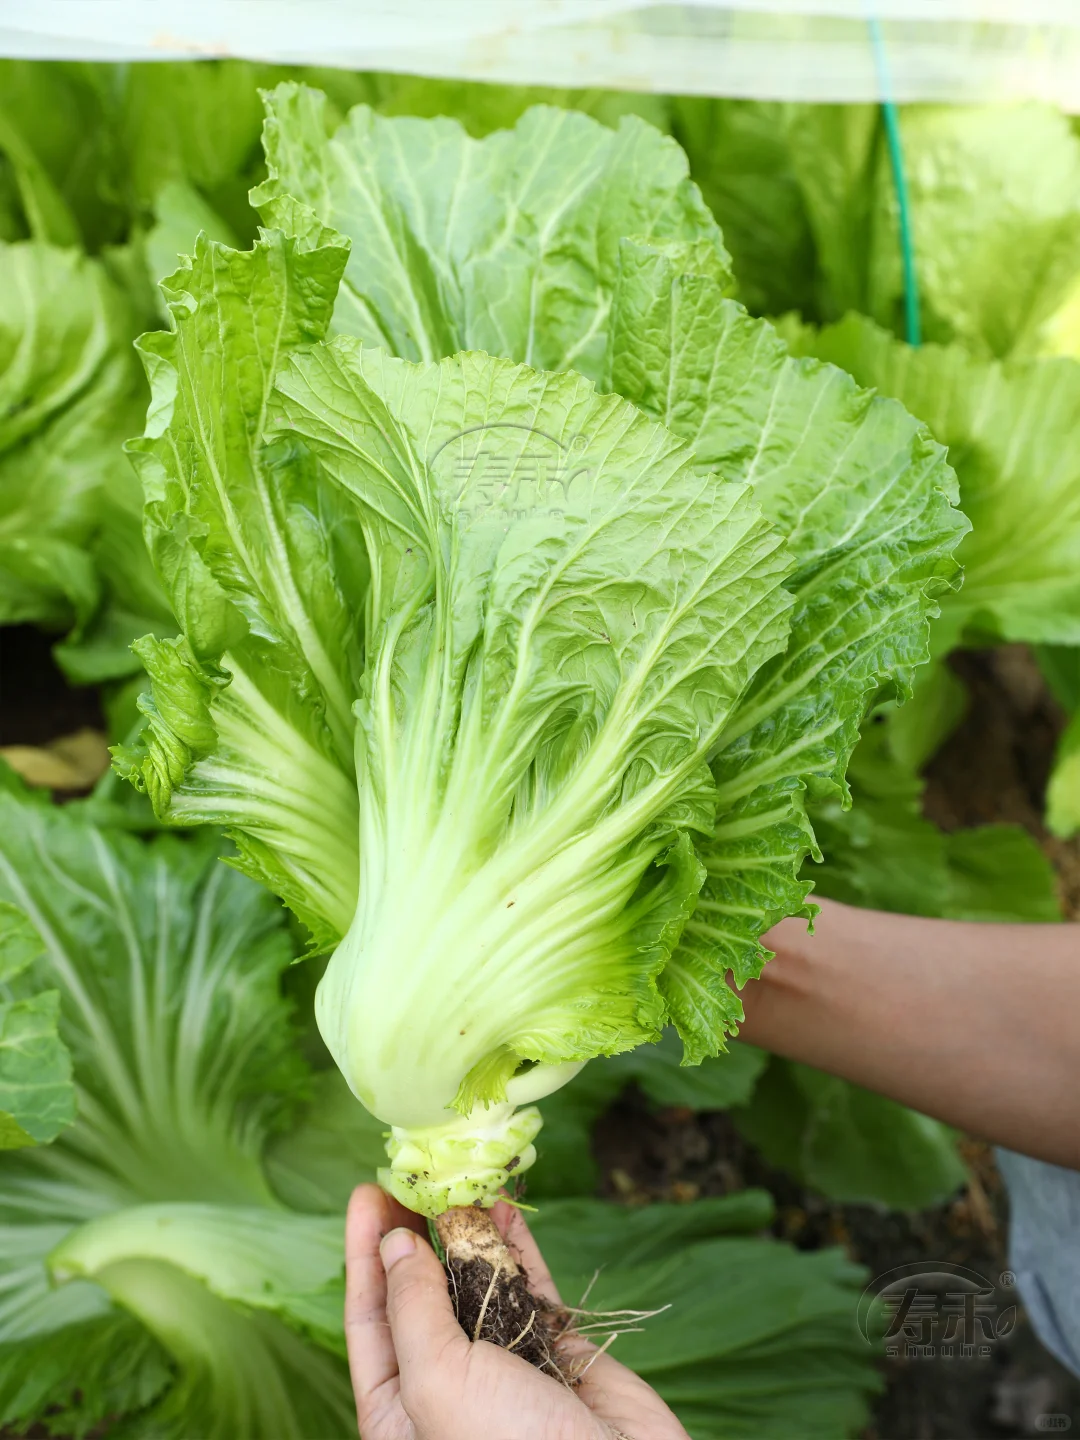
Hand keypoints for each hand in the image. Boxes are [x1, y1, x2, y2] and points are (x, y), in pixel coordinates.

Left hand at [345, 1183, 690, 1439]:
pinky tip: (505, 1208)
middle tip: (415, 1174)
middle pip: (419, 1294)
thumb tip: (395, 1242)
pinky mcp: (555, 1353)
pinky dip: (516, 1246)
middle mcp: (445, 1387)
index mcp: (398, 1411)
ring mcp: (502, 1368)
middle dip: (415, 1233)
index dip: (364, 1253)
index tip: (368, 1192)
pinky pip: (528, 1286)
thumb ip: (411, 1308)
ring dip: (468, 1230)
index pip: (368, 1319)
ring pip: (476, 1283)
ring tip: (460, 1178)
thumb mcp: (436, 1379)